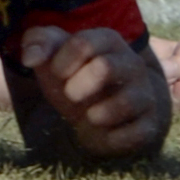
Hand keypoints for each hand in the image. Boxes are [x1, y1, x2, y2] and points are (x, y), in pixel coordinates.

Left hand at [17, 25, 166, 159]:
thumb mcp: (51, 56)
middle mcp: (132, 63)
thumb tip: (31, 58)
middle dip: (77, 86)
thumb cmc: (72, 77)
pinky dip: (112, 138)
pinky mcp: (149, 122)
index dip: (61, 62)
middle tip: (71, 95)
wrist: (95, 111)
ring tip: (90, 115)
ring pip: (126, 101)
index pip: (84, 43)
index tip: (57, 73)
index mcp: (108, 40)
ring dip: (97, 114)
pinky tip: (104, 133)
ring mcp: (145, 93)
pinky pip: (136, 132)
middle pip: (105, 68)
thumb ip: (37, 43)